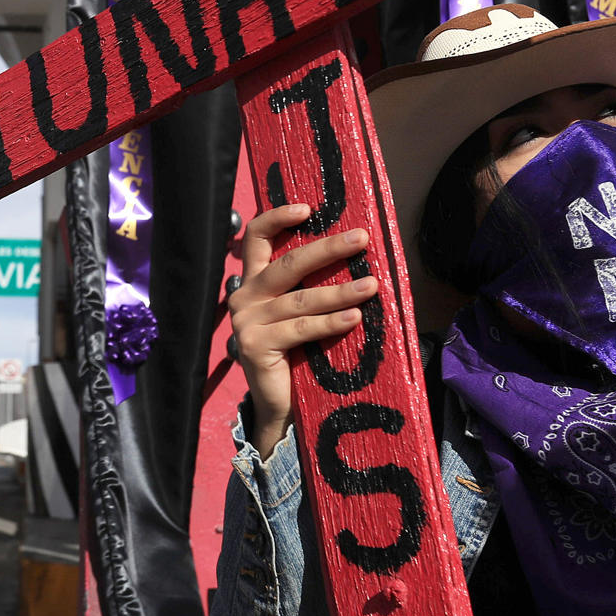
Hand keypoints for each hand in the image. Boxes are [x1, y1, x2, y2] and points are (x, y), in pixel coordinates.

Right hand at [226, 203, 375, 457]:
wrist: (278, 408)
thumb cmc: (295, 355)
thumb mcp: (296, 315)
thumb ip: (306, 290)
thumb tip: (355, 261)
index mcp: (252, 283)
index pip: (256, 239)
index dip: (277, 218)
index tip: (308, 208)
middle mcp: (245, 297)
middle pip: (288, 264)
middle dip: (328, 249)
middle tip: (361, 238)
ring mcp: (247, 323)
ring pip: (301, 300)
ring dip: (340, 291)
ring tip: (371, 285)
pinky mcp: (255, 347)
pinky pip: (301, 330)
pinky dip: (330, 323)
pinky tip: (354, 318)